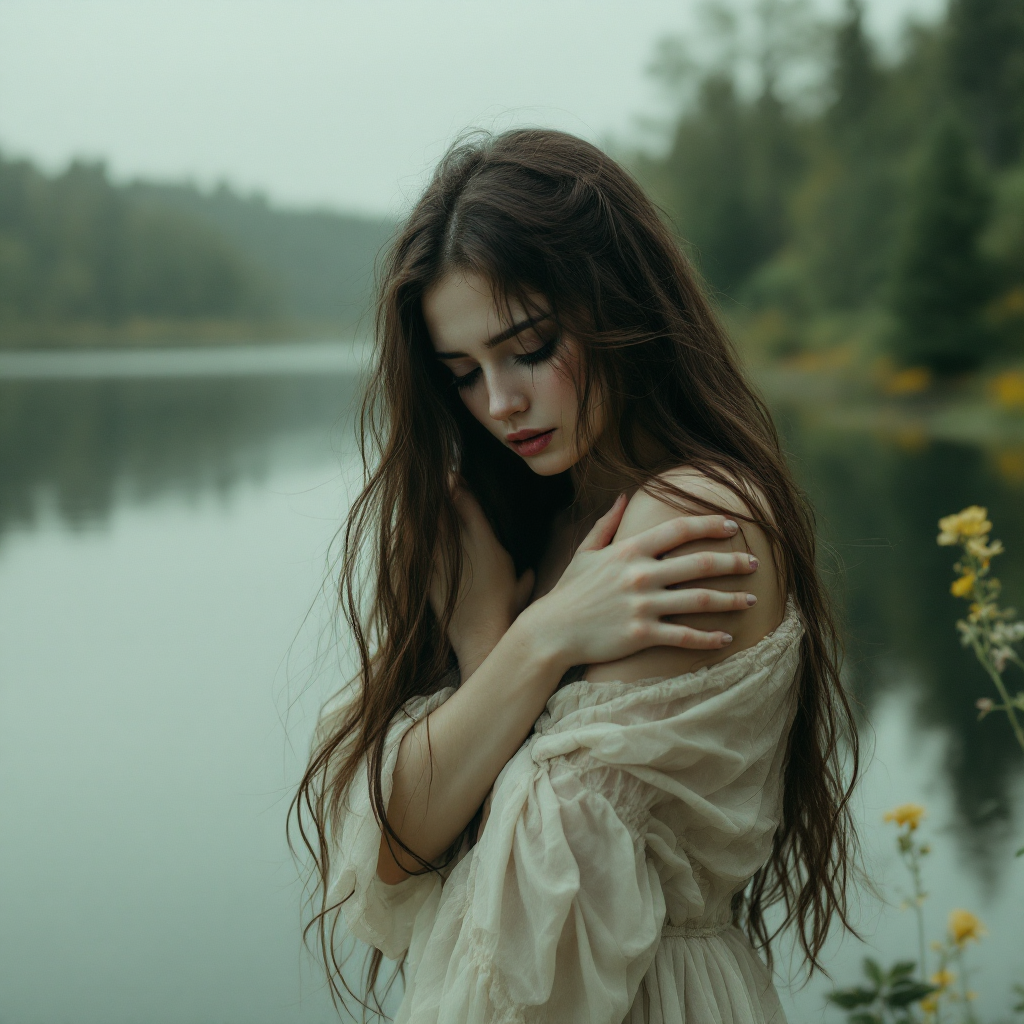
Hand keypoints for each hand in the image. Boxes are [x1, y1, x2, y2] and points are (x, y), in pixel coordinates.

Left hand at [429, 484, 534, 676]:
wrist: (481, 636)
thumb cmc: (505, 612)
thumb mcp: (522, 587)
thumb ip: (524, 576)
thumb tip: (528, 573)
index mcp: (487, 542)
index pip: (467, 503)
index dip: (458, 486)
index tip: (450, 475)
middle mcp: (463, 546)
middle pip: (443, 508)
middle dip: (436, 492)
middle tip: (428, 480)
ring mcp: (441, 560)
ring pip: (426, 524)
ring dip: (421, 510)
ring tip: (413, 498)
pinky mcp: (426, 575)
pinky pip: (415, 548)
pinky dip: (410, 536)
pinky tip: (405, 528)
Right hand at [523, 494, 757, 669]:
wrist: (550, 632)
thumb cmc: (569, 592)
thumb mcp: (585, 553)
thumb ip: (607, 525)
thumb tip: (624, 497)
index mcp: (629, 551)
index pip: (679, 529)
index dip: (710, 524)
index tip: (733, 525)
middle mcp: (640, 575)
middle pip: (699, 563)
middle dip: (733, 561)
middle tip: (755, 562)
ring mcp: (642, 606)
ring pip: (699, 600)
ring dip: (730, 599)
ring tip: (751, 598)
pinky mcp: (641, 635)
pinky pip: (684, 636)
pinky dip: (709, 637)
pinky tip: (726, 636)